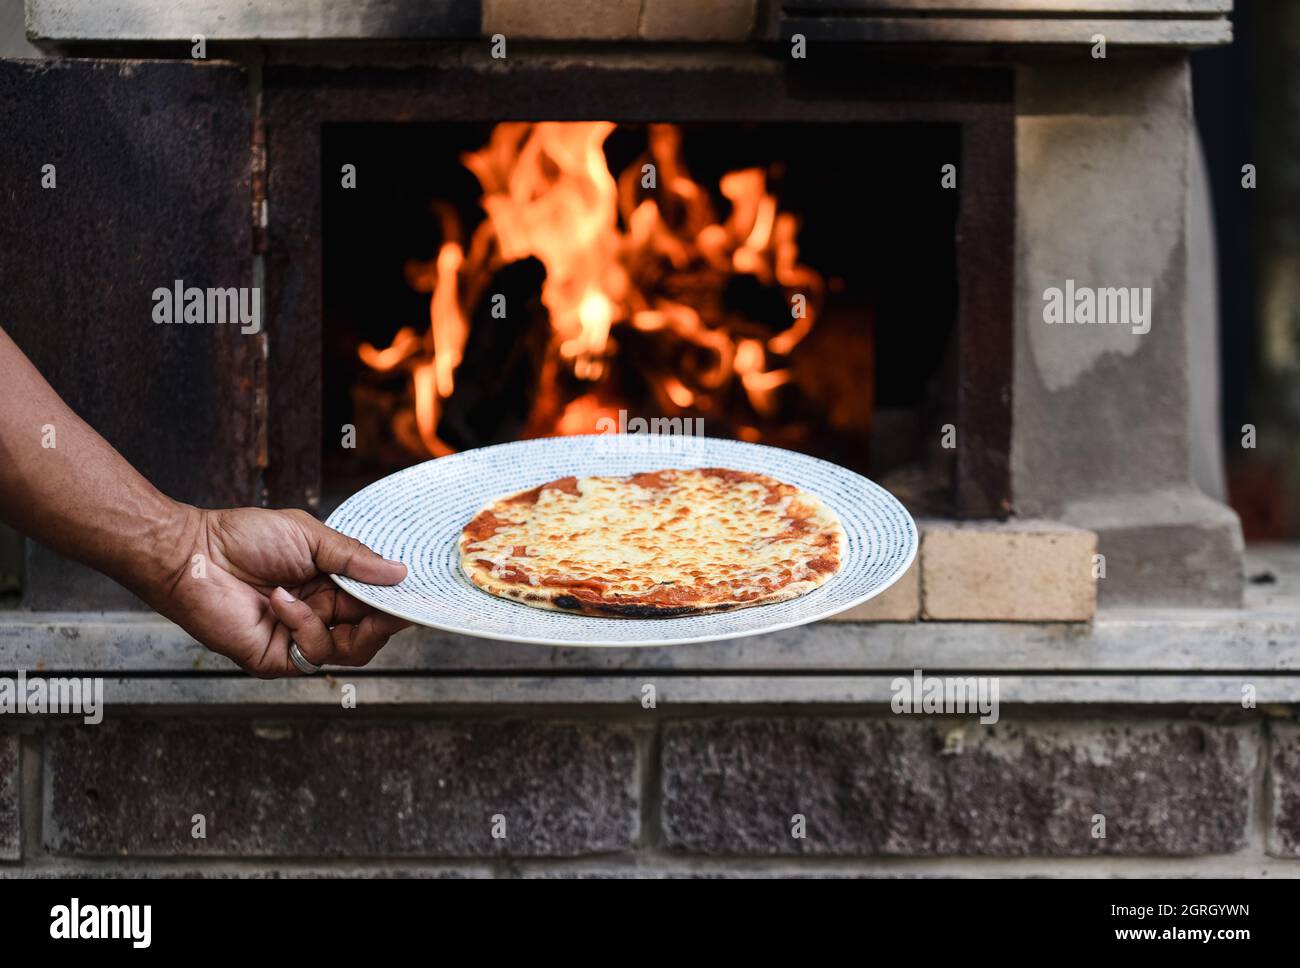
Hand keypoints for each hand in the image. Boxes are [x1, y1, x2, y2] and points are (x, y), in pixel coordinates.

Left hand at [159, 506, 409, 677]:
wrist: (194, 554)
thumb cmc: (244, 538)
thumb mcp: (311, 537)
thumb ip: (355, 559)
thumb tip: (399, 573)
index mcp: (329, 585)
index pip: (375, 602)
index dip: (395, 602)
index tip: (416, 595)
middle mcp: (319, 614)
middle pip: (371, 633)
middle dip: (383, 620)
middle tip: (390, 608)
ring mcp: (298, 638)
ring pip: (351, 652)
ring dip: (347, 626)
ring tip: (328, 600)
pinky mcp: (276, 658)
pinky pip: (312, 655)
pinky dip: (304, 627)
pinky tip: (282, 601)